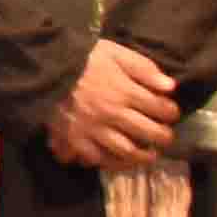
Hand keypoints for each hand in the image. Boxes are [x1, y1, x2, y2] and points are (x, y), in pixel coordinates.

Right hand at [43, 41, 185, 173]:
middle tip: (166, 137)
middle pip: (148, 133)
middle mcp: (113, 114)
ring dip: (143, 156)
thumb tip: (170, 86)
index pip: (160, 108)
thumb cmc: (83, 60)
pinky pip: (96, 158)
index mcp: (125, 92)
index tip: (171, 113)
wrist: (45, 69)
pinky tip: (119, 161)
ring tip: (149, 155)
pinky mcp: (76, 139)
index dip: (171, 112)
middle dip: (163, 137)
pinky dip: (110, 163)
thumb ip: (144, 68)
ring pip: (126, 151)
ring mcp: (94, 129)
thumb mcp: (115, 53)